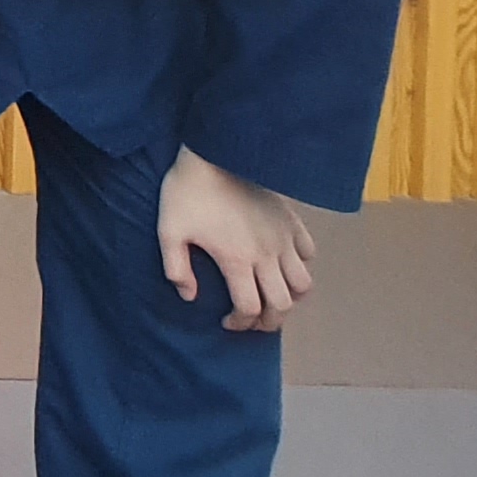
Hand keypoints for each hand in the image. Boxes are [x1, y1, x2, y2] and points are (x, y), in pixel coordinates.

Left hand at [157, 145, 317, 332]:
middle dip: (269, 321)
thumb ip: (176, 268)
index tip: (226, 322)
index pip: (249, 308)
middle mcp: (266, 254)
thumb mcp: (169, 231)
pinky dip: (300, 265)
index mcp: (236, 260)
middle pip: (282, 304)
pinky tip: (282, 263)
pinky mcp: (291, 220)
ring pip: (302, 283)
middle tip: (252, 320)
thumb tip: (189, 296)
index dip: (240, 324)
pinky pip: (308, 252)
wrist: (214, 152)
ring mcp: (283, 237)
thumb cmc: (186, 192)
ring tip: (271, 296)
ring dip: (290, 297)